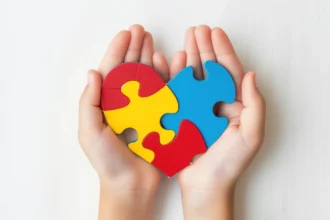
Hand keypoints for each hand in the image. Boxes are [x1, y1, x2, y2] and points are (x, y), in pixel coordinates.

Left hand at [78, 24, 168, 219]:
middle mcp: (125, 103)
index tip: (126, 34)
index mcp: (106, 104)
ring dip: (149, 59)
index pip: (111, 71)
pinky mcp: (159, 117)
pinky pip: (163, 94)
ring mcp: (143, 109)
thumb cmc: (108, 162)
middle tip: (141, 31)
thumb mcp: (90, 132)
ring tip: (153, 42)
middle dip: (134, 49)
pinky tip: (167, 64)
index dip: (117, 51)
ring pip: (147, 78)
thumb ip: (89, 103)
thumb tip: (93, 72)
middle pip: (129, 70)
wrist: (132, 185)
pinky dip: (165, 78)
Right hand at [172, 26, 265, 218]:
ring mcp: (197, 108)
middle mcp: (215, 104)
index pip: (230, 72)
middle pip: (210, 70)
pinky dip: (172, 76)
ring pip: (193, 77)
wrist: (204, 186)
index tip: (215, 33)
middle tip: (197, 30)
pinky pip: (176, 92)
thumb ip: (255, 105)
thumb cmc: (229, 164)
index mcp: (234, 106)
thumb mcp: (251, 136)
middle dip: (204, 48)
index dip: (223, 51)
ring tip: (184, 39)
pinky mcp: (180, 115)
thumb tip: (251, 74)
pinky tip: (168, 61)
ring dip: (189, 57)